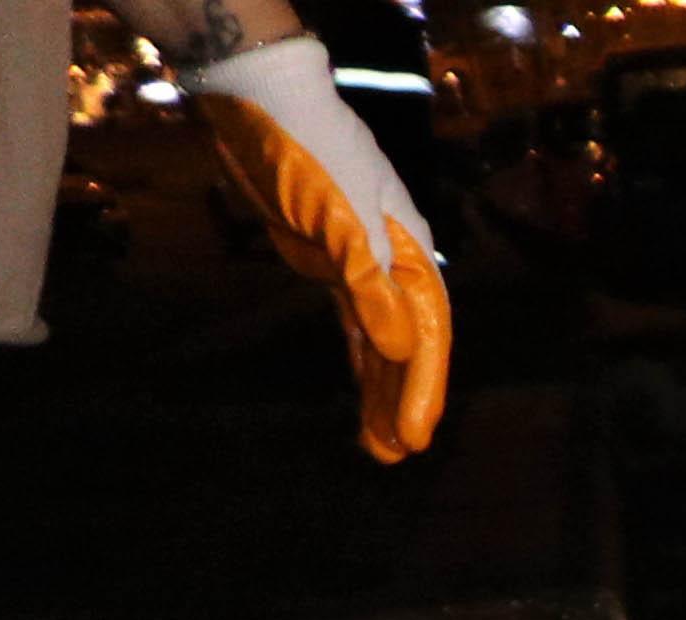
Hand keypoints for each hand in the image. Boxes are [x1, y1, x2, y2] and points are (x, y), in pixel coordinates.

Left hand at [189, 39, 451, 464]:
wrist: (260, 98)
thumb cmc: (307, 149)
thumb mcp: (338, 216)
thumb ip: (368, 282)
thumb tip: (398, 346)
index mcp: (407, 254)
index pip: (425, 335)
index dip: (421, 388)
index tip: (413, 437)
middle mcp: (394, 263)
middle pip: (409, 345)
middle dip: (403, 399)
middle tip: (396, 454)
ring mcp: (362, 262)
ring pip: (380, 339)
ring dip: (380, 387)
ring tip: (378, 442)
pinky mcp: (329, 258)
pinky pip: (353, 322)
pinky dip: (359, 355)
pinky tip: (359, 384)